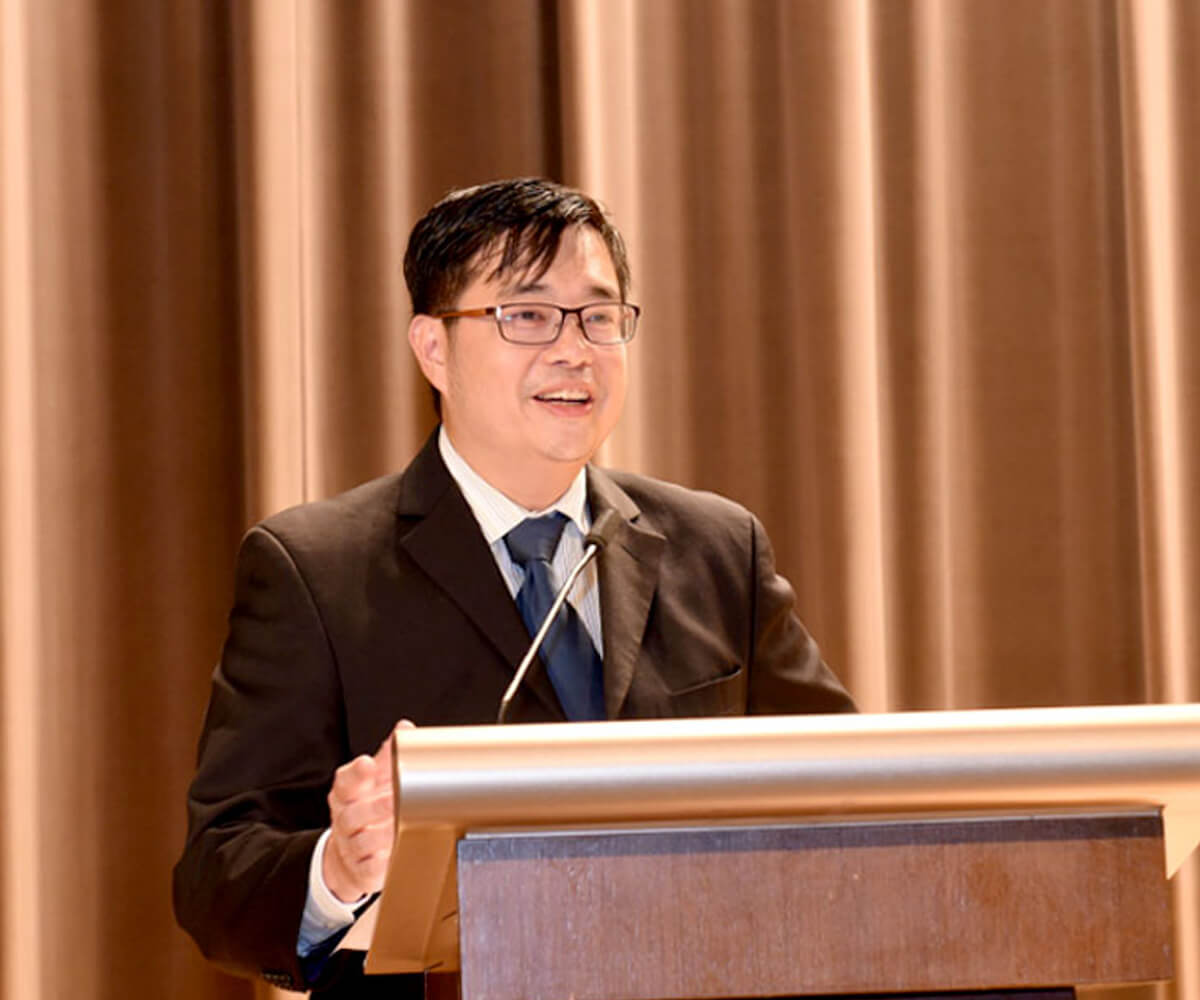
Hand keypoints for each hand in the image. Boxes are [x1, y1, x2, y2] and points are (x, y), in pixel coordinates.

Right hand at [322, 721, 411, 902]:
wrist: (349, 857)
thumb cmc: (366, 811)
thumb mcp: (374, 782)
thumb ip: (388, 757)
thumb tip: (405, 729)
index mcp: (346, 794)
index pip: (345, 782)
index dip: (356, 773)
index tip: (367, 763)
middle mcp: (345, 819)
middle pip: (354, 813)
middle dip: (376, 805)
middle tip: (396, 798)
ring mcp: (350, 846)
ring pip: (362, 841)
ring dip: (383, 833)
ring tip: (401, 824)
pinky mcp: (361, 870)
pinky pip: (368, 868)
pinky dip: (382, 861)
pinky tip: (395, 851)